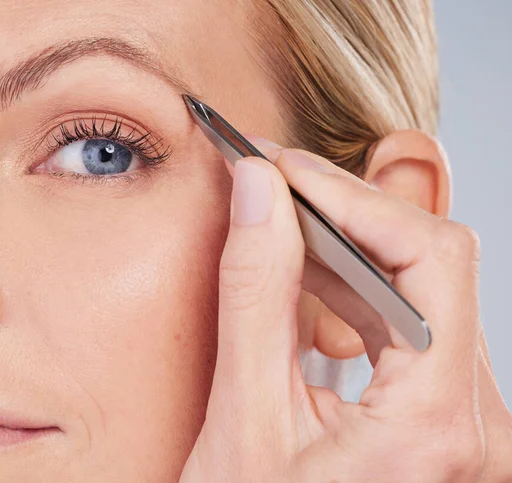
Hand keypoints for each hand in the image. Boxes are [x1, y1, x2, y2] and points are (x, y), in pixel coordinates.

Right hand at [179, 141, 511, 481]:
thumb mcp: (243, 416)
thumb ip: (255, 292)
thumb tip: (258, 191)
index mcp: (438, 424)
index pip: (429, 256)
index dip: (351, 197)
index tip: (283, 168)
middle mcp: (475, 421)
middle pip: (430, 263)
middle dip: (343, 211)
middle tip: (271, 181)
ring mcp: (463, 417)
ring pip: (419, 285)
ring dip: (343, 242)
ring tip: (277, 218)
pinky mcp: (439, 411)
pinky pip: (406, 318)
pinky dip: (350, 282)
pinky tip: (303, 268)